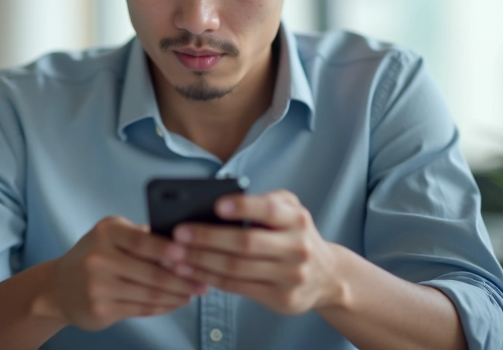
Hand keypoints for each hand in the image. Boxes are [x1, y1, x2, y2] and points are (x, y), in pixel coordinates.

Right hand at [43, 216, 208, 330]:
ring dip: (178, 294)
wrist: (57, 288)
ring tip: (195, 292)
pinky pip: (142, 308)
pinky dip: (164, 306)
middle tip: (204, 280)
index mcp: (106, 233)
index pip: (143, 241)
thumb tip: (183, 241)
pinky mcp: (101, 309)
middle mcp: (99, 259)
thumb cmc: (93, 256)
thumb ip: (142, 236)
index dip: (169, 249)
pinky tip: (176, 302)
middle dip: (183, 278)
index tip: (191, 254)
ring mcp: (99, 286)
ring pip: (150, 293)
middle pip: (151, 272)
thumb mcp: (111, 235)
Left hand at [160, 190, 342, 314]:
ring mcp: (290, 276)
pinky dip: (209, 278)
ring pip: (237, 268)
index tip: (216, 204)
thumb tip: (215, 205)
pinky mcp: (280, 298)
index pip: (269, 209)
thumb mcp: (289, 211)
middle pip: (246, 242)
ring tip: (175, 254)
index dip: (243, 206)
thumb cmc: (294, 234)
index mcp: (297, 219)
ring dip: (201, 261)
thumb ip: (262, 203)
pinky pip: (237, 287)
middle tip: (178, 232)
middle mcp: (298, 247)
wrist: (328, 276)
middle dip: (208, 238)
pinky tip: (190, 270)